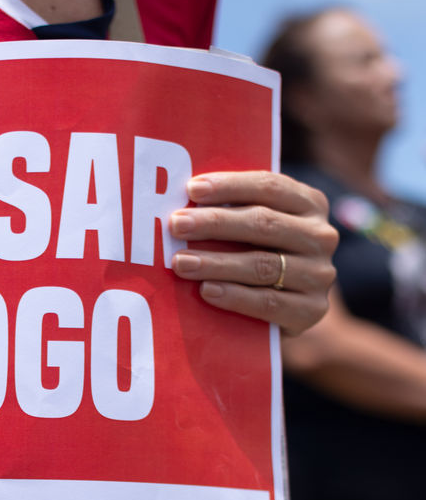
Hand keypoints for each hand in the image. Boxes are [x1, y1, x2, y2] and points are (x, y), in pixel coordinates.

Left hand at [170, 171, 337, 335]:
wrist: (288, 313)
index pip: (269, 187)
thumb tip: (190, 198)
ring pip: (262, 265)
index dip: (230, 186)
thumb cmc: (262, 258)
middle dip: (215, 223)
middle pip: (263, 224)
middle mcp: (321, 236)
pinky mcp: (311, 310)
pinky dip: (234, 296)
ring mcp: (319, 275)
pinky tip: (206, 291)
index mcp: (311, 204)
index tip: (192, 189)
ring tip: (181, 263)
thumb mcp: (259, 229)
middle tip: (177, 225)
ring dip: (216, 263)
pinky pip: (267, 302)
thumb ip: (238, 211)